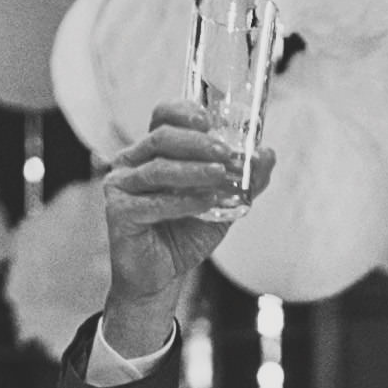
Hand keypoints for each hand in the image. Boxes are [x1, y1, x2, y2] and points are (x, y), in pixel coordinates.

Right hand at [96, 103, 263, 354]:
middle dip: (198, 143)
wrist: (162, 276)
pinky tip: (207, 202)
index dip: (184, 111)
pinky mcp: (119, 211)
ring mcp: (121, 185)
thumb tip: (268, 154)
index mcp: (153, 151)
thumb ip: (245, 181)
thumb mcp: (223, 204)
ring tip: (222, 175)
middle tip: (227, 152)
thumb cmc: (185, 234)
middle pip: (162, 138)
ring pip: (159, 168)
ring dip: (194, 170)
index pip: (163, 116)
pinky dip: (184, 201)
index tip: (210, 119)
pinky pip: (154, 201)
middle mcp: (132, 162)